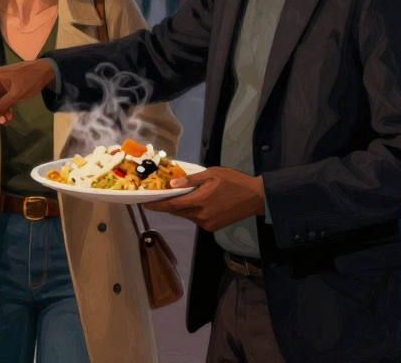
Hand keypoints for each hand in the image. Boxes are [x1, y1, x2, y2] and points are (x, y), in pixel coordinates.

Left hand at [145, 167, 265, 231]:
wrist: (256, 197)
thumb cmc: (233, 181)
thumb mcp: (211, 174)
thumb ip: (191, 180)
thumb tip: (172, 185)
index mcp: (199, 201)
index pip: (172, 205)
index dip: (157, 205)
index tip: (144, 203)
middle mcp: (200, 216)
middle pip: (177, 211)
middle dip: (167, 205)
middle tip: (158, 197)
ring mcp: (207, 223)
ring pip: (186, 216)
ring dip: (180, 208)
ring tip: (177, 197)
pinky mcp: (213, 227)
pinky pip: (196, 219)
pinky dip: (191, 212)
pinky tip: (193, 203)